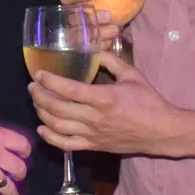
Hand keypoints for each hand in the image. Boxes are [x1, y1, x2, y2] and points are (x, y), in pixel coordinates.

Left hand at [28, 52, 189, 157]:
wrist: (162, 131)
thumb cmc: (148, 101)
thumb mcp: (131, 74)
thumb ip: (110, 60)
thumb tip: (92, 47)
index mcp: (104, 98)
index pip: (69, 90)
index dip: (50, 82)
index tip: (39, 74)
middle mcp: (95, 118)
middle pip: (58, 109)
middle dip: (40, 96)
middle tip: (32, 86)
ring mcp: (93, 135)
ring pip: (58, 127)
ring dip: (42, 114)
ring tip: (36, 101)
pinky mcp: (94, 147)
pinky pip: (66, 145)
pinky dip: (50, 138)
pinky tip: (42, 128)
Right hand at [56, 0, 120, 48]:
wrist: (116, 34)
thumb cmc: (116, 7)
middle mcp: (73, 5)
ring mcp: (74, 24)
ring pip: (74, 20)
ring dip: (89, 18)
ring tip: (109, 17)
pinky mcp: (80, 42)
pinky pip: (83, 42)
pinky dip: (97, 38)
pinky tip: (110, 38)